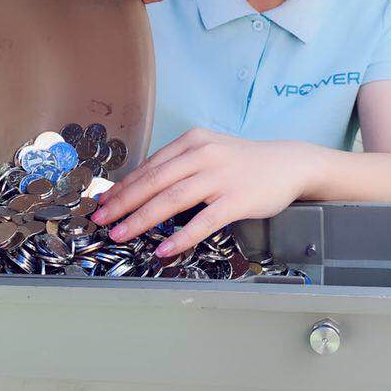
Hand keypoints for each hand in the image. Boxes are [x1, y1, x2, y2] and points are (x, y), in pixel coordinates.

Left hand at [90, 128, 312, 256]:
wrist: (288, 164)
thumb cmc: (243, 162)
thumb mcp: (208, 152)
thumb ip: (180, 165)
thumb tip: (142, 189)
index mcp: (192, 141)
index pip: (149, 166)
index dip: (123, 186)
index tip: (102, 203)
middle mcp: (203, 154)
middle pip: (154, 181)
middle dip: (123, 203)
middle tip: (101, 221)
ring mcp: (220, 177)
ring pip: (173, 199)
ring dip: (142, 219)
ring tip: (121, 235)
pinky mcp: (237, 199)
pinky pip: (204, 221)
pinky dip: (182, 236)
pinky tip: (164, 249)